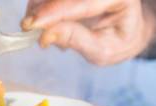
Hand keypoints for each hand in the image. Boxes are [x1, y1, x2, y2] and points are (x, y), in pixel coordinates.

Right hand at [21, 0, 155, 64]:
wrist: (127, 29)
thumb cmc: (118, 42)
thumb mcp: (103, 51)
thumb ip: (77, 40)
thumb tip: (46, 34)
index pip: (83, 2)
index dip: (54, 12)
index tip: (31, 25)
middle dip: (42, 9)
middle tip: (29, 31)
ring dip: (39, 8)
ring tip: (41, 31)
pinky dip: (42, 7)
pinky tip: (48, 23)